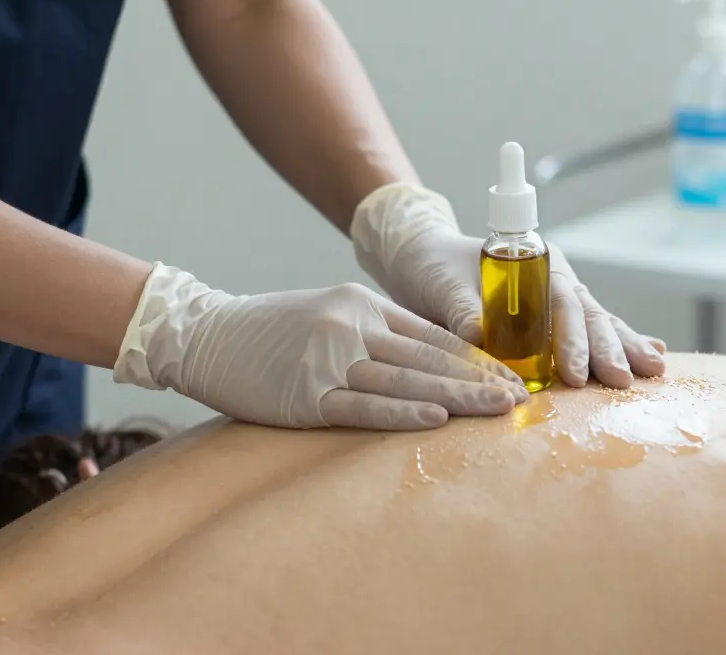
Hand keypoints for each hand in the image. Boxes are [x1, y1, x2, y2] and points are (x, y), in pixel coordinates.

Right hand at [113, 264, 527, 430]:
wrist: (205, 334)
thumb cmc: (271, 330)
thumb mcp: (329, 314)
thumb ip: (375, 331)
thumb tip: (427, 359)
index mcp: (361, 305)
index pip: (432, 335)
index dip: (475, 358)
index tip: (510, 375)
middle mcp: (352, 327)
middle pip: (430, 358)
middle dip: (480, 379)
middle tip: (520, 397)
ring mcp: (330, 361)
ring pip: (407, 381)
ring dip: (457, 397)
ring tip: (497, 410)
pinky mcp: (307, 395)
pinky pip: (364, 407)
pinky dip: (403, 413)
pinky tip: (436, 419)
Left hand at [351, 184, 666, 388]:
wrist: (420, 260)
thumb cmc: (431, 267)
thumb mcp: (441, 285)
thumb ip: (462, 309)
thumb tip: (476, 336)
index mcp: (533, 264)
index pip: (561, 301)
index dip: (572, 338)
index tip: (575, 372)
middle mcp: (553, 282)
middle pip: (589, 314)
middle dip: (609, 349)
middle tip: (623, 381)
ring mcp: (557, 302)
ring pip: (598, 323)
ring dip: (624, 348)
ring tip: (654, 371)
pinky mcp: (552, 324)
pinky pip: (590, 334)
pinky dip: (619, 344)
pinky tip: (653, 356)